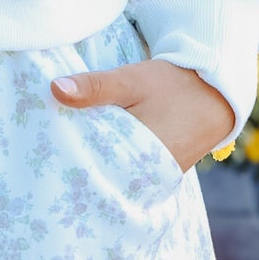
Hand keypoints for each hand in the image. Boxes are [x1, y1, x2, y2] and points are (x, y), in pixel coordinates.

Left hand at [51, 58, 237, 171]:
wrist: (215, 92)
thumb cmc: (173, 85)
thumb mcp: (131, 80)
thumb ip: (94, 87)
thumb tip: (54, 88)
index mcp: (140, 157)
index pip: (93, 170)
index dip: (67, 162)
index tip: (43, 153)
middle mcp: (148, 176)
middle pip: (102, 177)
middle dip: (78, 166)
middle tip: (46, 154)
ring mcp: (156, 178)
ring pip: (114, 176)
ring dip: (94, 165)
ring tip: (62, 154)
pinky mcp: (160, 174)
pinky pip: (128, 174)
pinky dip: (112, 164)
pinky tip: (92, 153)